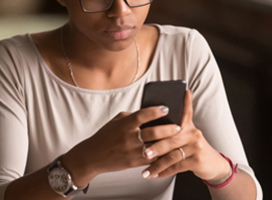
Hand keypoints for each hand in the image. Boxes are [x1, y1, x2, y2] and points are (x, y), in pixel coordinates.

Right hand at [62, 105, 180, 185]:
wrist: (93, 156)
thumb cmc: (105, 136)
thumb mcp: (116, 121)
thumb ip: (132, 116)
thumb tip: (149, 112)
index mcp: (124, 124)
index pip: (142, 115)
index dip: (155, 111)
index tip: (166, 108)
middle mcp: (128, 137)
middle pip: (153, 132)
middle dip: (168, 129)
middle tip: (178, 126)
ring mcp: (131, 151)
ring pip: (155, 147)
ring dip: (167, 144)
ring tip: (177, 140)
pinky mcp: (133, 163)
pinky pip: (151, 160)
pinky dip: (161, 156)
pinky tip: (169, 153)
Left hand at [140, 90, 230, 182]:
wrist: (212, 164)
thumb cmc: (191, 148)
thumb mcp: (186, 136)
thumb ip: (172, 130)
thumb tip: (149, 125)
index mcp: (188, 125)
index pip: (186, 111)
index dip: (185, 101)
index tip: (184, 91)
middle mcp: (193, 133)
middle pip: (171, 138)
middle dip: (155, 147)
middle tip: (143, 152)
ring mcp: (196, 146)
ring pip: (172, 155)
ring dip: (157, 164)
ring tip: (146, 170)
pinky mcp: (197, 160)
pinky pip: (177, 166)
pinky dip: (165, 172)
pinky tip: (156, 175)